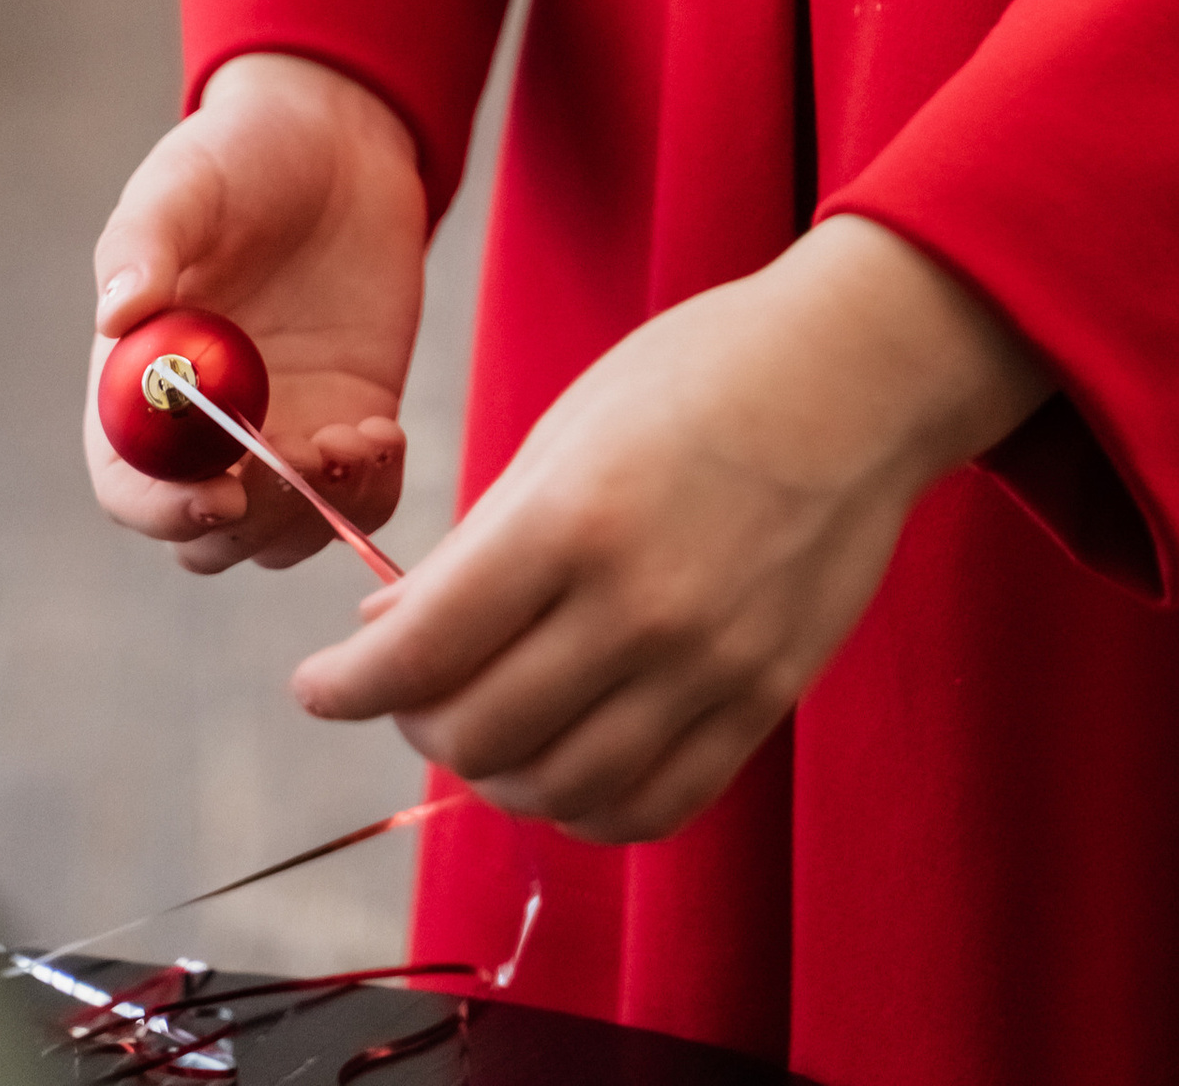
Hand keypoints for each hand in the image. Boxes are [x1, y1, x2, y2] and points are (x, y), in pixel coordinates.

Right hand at [85, 51, 425, 575]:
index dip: (165, 508)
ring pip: (285, 534)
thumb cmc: (238, 155)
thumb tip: (115, 316)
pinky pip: (356, 497)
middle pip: (210, 534)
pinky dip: (371, 491)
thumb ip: (145, 244)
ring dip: (319, 512)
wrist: (335, 138)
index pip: (132, 486)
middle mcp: (201, 431)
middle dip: (257, 521)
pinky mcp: (348, 421)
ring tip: (357, 437)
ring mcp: (279, 433)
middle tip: (304, 462)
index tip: (219, 494)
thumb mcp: (184, 183)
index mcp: (138, 386)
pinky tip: (383, 434)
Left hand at [289, 215, 1051, 839]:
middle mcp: (641, 610)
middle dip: (414, 722)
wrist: (862, 374)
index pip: (423, 652)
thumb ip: (479, 542)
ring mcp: (710, 669)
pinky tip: (564, 757)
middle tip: (404, 689)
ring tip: (483, 720)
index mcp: (576, 521)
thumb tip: (384, 628)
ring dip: (495, 771)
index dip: (346, 685)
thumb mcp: (571, 428)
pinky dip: (585, 804)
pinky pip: (651, 805)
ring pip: (557, 790)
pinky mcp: (763, 703)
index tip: (316, 686)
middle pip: (478, 734)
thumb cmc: (706, 373)